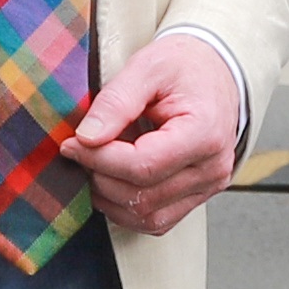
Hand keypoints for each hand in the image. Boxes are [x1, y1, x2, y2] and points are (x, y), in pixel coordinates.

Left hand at [67, 32, 246, 232]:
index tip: (73, 143)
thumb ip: (116, 101)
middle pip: (143, 196)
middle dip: (100, 177)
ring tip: (96, 164)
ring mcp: (208, 187)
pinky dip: (127, 207)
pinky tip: (114, 180)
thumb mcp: (147, 67)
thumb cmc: (184, 67)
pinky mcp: (198, 196)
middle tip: (79, 150)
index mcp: (204, 133)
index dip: (100, 159)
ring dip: (110, 197)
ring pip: (147, 217)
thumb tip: (86, 137)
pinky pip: (157, 221)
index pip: (143, 166)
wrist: (215, 73)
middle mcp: (212, 168)